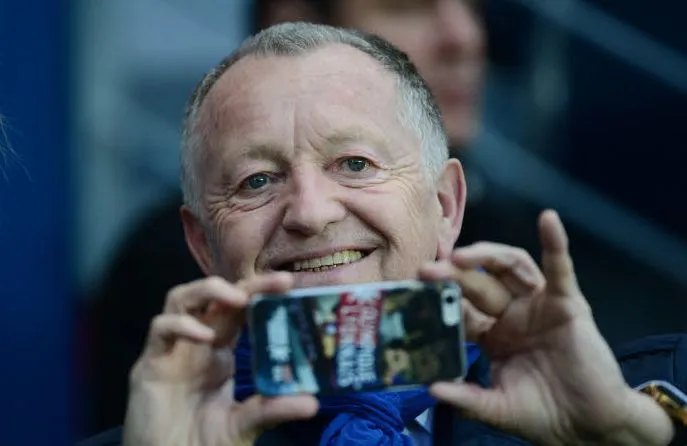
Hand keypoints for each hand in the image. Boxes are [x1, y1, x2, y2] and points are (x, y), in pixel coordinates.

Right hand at [122, 273, 317, 445]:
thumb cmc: (201, 443)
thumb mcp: (245, 424)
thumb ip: (272, 410)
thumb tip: (313, 402)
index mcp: (221, 352)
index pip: (241, 310)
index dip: (261, 292)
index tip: (289, 283)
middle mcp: (197, 343)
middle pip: (216, 297)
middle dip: (247, 284)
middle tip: (277, 282)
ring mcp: (172, 350)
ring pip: (181, 298)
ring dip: (209, 290)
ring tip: (237, 298)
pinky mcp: (150, 364)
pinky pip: (160, 330)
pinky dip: (181, 325)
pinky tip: (204, 336)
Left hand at [420, 210, 672, 445]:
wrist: (590, 426)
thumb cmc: (544, 414)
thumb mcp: (497, 407)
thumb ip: (466, 398)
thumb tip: (431, 389)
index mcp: (493, 334)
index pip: (461, 307)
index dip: (440, 298)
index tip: (413, 291)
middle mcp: (512, 313)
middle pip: (478, 282)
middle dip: (452, 275)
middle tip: (426, 271)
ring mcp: (538, 305)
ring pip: (510, 267)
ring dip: (485, 255)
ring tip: (459, 255)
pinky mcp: (568, 303)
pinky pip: (560, 269)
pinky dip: (556, 243)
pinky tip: (548, 220)